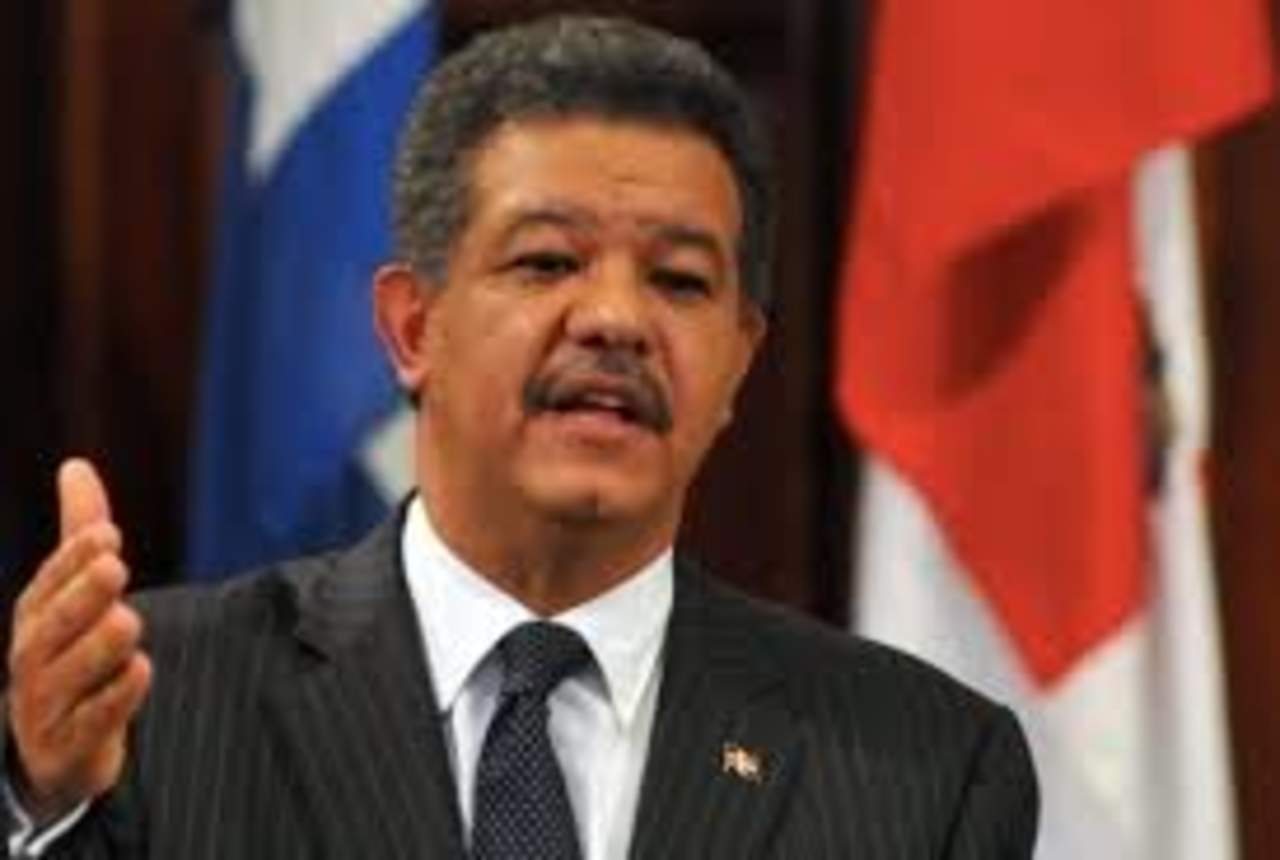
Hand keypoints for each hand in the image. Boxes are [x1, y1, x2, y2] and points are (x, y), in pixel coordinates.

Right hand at [6, 459, 151, 821]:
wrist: (58, 742)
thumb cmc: (69, 650)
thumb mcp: (72, 591)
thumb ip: (79, 531)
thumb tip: (76, 465)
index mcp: (35, 615)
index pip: (50, 582)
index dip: (74, 559)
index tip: (108, 534)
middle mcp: (33, 656)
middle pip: (56, 624)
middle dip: (83, 595)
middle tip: (115, 567)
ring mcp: (47, 702)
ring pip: (71, 671)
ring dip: (101, 645)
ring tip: (127, 620)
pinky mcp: (69, 742)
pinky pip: (92, 719)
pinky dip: (116, 697)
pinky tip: (139, 671)